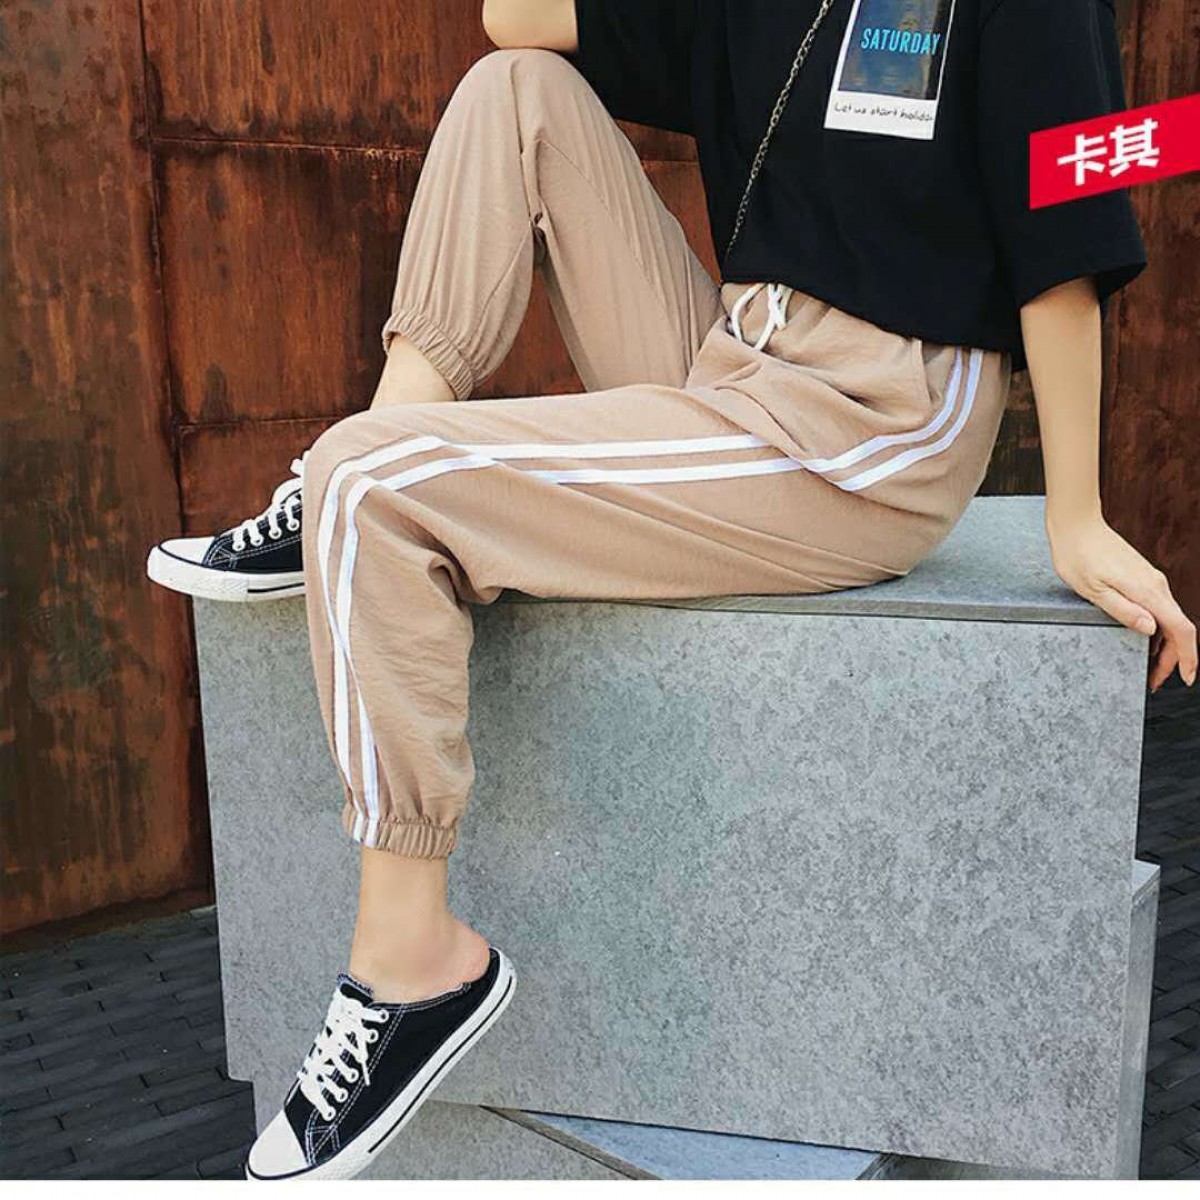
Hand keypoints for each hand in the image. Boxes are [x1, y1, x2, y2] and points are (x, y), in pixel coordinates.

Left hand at [1047, 514, 1196, 691]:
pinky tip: (1145, 638)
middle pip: (1178, 627)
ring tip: (1149, 667)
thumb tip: (1151, 630)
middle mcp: (1155, 584)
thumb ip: (1124, 611)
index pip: (1181, 629)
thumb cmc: (1078, 556)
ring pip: (1170, 617)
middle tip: (1154, 681)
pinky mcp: (1142, 576)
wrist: (1076, 524)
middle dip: (1173, 658)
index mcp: (1147, 591)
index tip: (1187, 678)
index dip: (1188, 657)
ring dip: (1165, 645)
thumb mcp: (1093, 590)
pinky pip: (1160, 607)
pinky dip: (1159, 628)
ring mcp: (1150, 579)